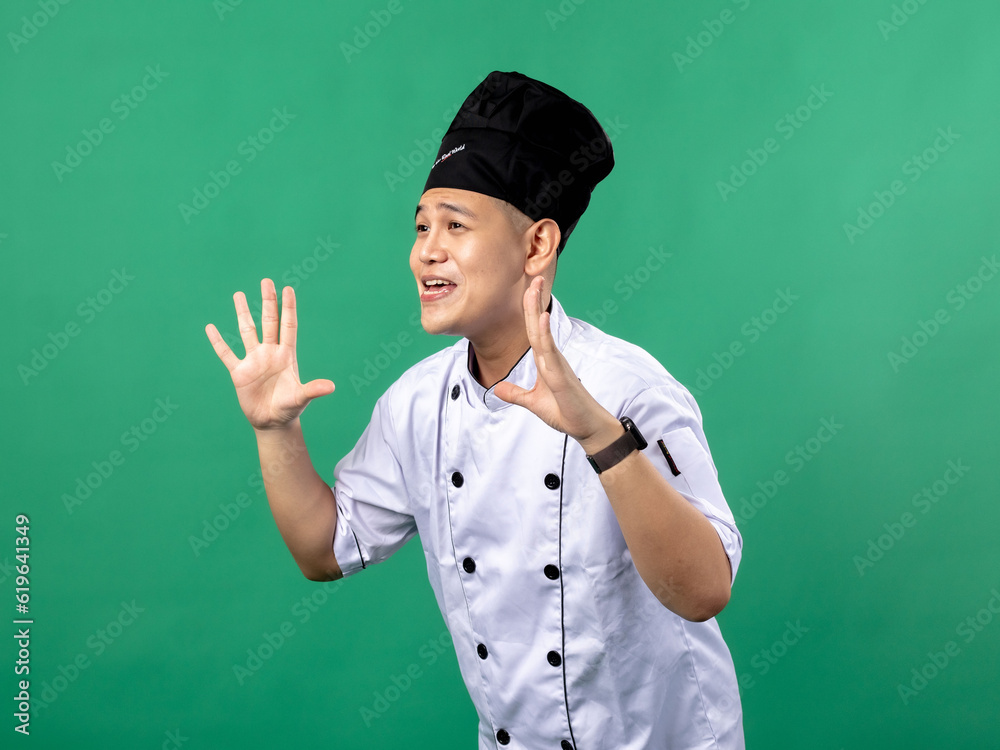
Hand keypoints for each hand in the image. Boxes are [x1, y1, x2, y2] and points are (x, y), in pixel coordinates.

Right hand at [205, 278, 334, 430]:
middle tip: (266, 281)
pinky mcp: (239, 372)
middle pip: (268, 322)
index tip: (288, 289)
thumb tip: (331, 387)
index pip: (288, 326)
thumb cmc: (290, 409)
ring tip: (238, 294)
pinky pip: (226, 354)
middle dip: (267, 302)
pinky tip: (211, 328)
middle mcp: (269, 353)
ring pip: (247, 331)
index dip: (287, 308)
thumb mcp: (301, 398)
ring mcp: (253, 361)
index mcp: (286, 356)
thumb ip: (313, 390)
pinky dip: (218, 342)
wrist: (272, 423)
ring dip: (242, 313)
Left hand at [493, 277, 621, 451]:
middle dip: (534, 300)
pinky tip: (541, 317)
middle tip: (533, 276)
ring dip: (537, 308)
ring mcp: (557, 364)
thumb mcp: (534, 403)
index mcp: (546, 362)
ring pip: (542, 332)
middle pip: (538, 325)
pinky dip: (544, 333)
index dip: (530, 310)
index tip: (528, 290)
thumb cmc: (566, 413)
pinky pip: (549, 351)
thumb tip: (498, 389)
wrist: (587, 428)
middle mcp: (552, 358)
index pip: (534, 331)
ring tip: (534, 287)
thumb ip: (517, 395)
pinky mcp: (561, 375)